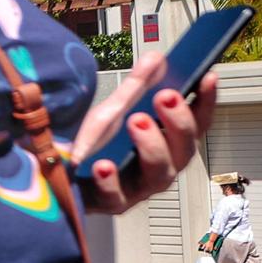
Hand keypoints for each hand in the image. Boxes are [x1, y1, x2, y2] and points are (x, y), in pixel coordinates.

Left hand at [70, 53, 216, 213]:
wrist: (53, 175)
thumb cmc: (91, 148)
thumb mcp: (112, 113)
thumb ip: (135, 89)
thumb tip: (157, 58)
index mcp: (166, 146)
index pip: (195, 125)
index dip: (206, 103)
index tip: (208, 77)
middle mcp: (158, 169)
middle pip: (184, 151)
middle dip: (179, 122)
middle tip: (166, 96)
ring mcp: (136, 189)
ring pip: (158, 174)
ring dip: (152, 146)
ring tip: (136, 120)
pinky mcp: (108, 203)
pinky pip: (114, 196)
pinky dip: (110, 180)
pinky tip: (103, 164)